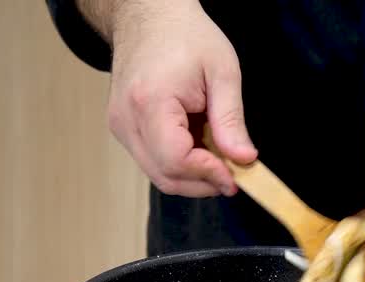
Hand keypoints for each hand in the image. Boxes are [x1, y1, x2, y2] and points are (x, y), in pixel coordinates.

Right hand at [104, 0, 255, 196]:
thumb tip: (243, 160)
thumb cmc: (185, 35)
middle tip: (233, 174)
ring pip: (158, 174)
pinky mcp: (123, 128)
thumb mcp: (222, 72)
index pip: (176, 160)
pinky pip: (153, 161)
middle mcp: (126, 118)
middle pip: (165, 176)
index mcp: (150, 101)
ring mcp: (121, 125)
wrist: (150, 16)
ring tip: (217, 153)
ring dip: (193, 175)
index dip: (208, 175)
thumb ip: (231, 120)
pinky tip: (198, 145)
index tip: (235, 176)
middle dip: (203, 183)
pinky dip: (180, 164)